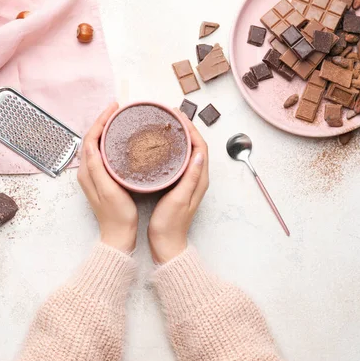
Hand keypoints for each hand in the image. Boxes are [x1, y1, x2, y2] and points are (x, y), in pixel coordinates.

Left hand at [77, 103, 138, 252]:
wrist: (119, 235)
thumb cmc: (117, 216)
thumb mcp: (108, 190)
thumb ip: (98, 168)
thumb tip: (91, 145)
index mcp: (88, 172)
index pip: (89, 138)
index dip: (100, 121)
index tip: (114, 109)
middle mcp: (88, 172)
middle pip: (91, 139)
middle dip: (103, 121)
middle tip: (118, 110)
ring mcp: (95, 176)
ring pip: (97, 145)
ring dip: (105, 130)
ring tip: (119, 120)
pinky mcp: (103, 179)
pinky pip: (103, 154)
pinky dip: (110, 142)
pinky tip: (121, 140)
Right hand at [148, 112, 208, 263]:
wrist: (166, 245)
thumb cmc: (170, 225)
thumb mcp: (179, 199)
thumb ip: (190, 177)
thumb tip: (199, 153)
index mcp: (199, 180)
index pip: (201, 146)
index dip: (191, 128)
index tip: (177, 116)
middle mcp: (196, 179)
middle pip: (195, 146)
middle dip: (184, 128)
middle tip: (169, 115)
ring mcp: (187, 182)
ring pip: (186, 152)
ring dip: (178, 137)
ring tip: (164, 125)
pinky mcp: (178, 185)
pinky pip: (178, 161)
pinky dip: (171, 150)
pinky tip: (159, 147)